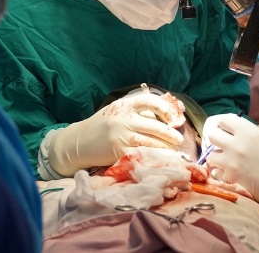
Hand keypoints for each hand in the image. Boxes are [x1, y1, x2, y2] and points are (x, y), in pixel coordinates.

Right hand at [49, 93, 184, 176]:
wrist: (79, 142)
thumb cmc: (102, 126)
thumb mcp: (117, 112)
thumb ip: (138, 112)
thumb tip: (167, 116)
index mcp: (123, 105)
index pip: (149, 100)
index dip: (164, 108)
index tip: (172, 116)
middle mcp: (123, 119)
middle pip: (155, 126)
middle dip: (170, 133)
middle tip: (179, 138)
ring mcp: (121, 136)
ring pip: (151, 142)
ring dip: (165, 146)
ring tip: (173, 148)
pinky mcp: (120, 152)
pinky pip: (143, 153)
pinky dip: (154, 156)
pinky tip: (161, 157)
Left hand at [203, 114, 258, 220]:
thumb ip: (251, 133)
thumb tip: (237, 131)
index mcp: (249, 132)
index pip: (223, 120)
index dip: (224, 125)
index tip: (228, 130)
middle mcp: (237, 144)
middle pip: (212, 135)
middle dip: (218, 140)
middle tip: (226, 145)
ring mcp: (232, 161)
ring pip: (211, 154)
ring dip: (218, 157)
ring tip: (229, 160)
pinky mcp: (230, 177)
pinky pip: (215, 171)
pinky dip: (220, 173)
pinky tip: (230, 173)